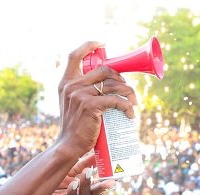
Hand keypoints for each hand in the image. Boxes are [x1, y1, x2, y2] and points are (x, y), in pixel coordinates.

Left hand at [40, 153, 113, 194]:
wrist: (36, 191)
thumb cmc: (57, 180)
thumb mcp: (72, 169)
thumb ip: (85, 163)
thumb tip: (99, 151)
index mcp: (87, 191)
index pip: (100, 187)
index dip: (108, 182)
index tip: (116, 176)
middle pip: (94, 194)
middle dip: (101, 187)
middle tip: (109, 180)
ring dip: (86, 186)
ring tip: (86, 173)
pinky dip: (71, 194)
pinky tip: (73, 184)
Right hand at [54, 42, 138, 158]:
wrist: (69, 145)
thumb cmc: (75, 127)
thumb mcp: (73, 104)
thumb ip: (82, 91)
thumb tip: (104, 84)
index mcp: (66, 82)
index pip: (74, 55)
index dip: (89, 45)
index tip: (102, 44)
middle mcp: (71, 85)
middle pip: (103, 70)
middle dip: (120, 77)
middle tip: (127, 88)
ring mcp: (80, 94)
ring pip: (113, 85)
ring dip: (128, 92)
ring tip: (134, 101)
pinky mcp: (90, 105)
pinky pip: (115, 101)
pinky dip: (127, 106)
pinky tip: (131, 114)